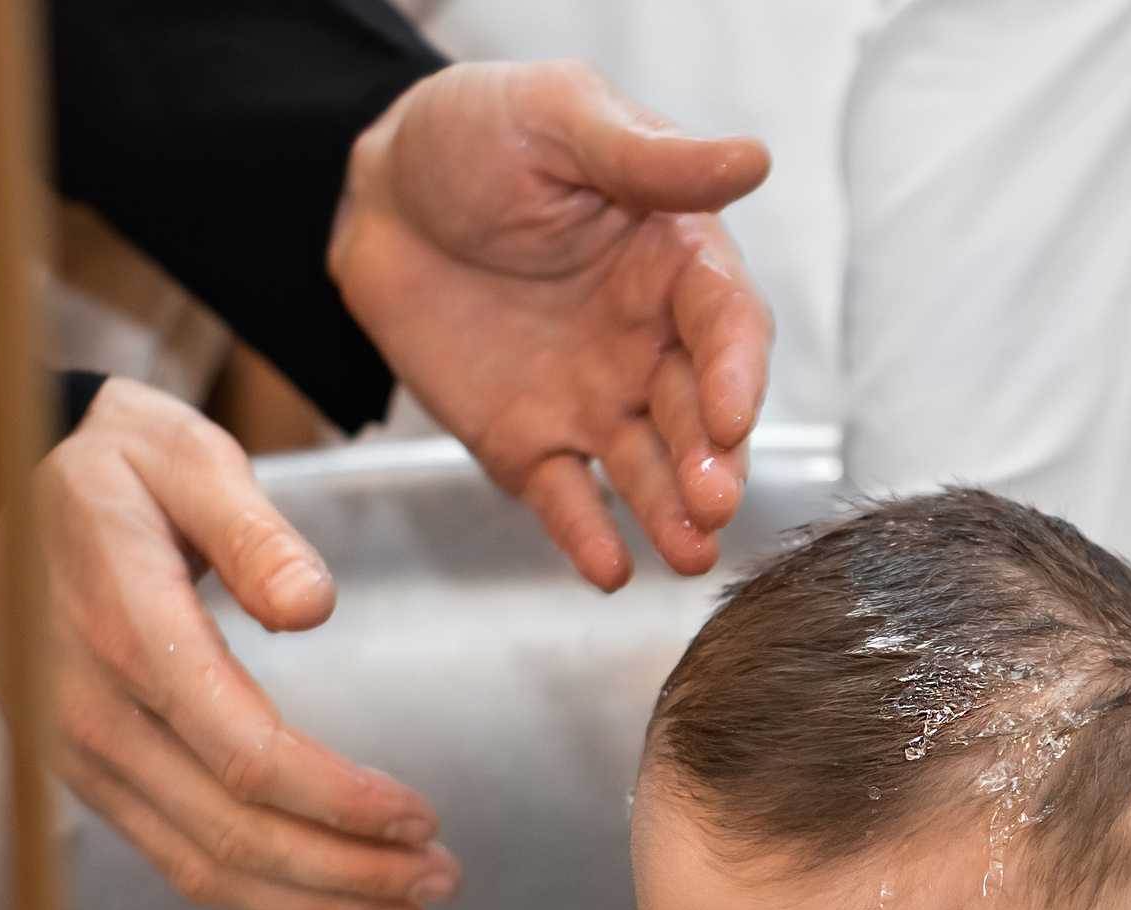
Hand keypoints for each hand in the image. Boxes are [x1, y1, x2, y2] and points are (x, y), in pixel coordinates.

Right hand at [0, 378, 462, 909]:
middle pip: (229, 828)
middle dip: (345, 869)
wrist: (8, 494)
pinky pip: (171, 855)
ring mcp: (73, 753)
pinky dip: (258, 891)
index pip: (242, 752)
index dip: (337, 800)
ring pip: (199, 862)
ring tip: (405, 905)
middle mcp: (85, 708)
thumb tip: (311, 605)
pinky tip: (327, 895)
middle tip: (440, 879)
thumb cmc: (116, 470)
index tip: (419, 817)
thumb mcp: (184, 454)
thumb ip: (253, 529)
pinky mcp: (82, 776)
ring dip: (311, 899)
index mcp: (121, 626)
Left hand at [331, 61, 773, 588]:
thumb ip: (649, 156)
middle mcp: (651, 342)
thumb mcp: (560, 118)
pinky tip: (609, 570)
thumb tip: (752, 159)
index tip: (730, 414)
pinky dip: (588, 536)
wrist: (378, 191)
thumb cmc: (479, 134)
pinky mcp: (532, 444)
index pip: (726, 325)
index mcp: (676, 261)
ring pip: (647, 468)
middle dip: (712, 461)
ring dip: (671, 513)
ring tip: (688, 552)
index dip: (735, 373)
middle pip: (696, 413)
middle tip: (716, 500)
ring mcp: (595, 401)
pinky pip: (567, 499)